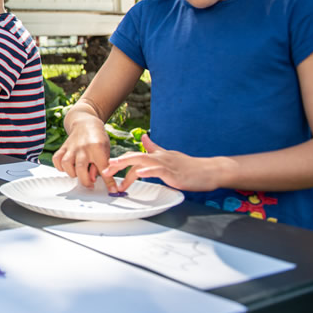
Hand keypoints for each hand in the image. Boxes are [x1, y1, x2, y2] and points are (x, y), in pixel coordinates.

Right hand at [52, 118, 115, 190]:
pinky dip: (60, 167)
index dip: (109, 181)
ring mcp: (71, 147)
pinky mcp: (63, 147)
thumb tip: (94, 179)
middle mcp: (83, 148)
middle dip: (86, 181)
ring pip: (66, 164)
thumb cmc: (98, 139)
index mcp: (97, 148)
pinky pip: (56, 159)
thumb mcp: (105, 151)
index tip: (112, 190)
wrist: (86, 124)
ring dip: (72, 173)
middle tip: (91, 184)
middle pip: (81, 168)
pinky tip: (68, 168)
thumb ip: (102, 165)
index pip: (104, 168)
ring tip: (79, 174)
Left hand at [102, 134, 222, 191]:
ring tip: (113, 167)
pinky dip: (148, 171)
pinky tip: (139, 173)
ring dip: (127, 165)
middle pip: (134, 157)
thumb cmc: (189, 166)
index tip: (107, 165)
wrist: (209, 171)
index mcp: (157, 156)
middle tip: (103, 170)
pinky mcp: (173, 173)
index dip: (120, 160)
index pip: (135, 156)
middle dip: (117, 163)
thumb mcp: (168, 155)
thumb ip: (155, 148)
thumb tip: (144, 138)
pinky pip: (158, 171)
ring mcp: (166, 164)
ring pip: (143, 162)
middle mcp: (159, 157)